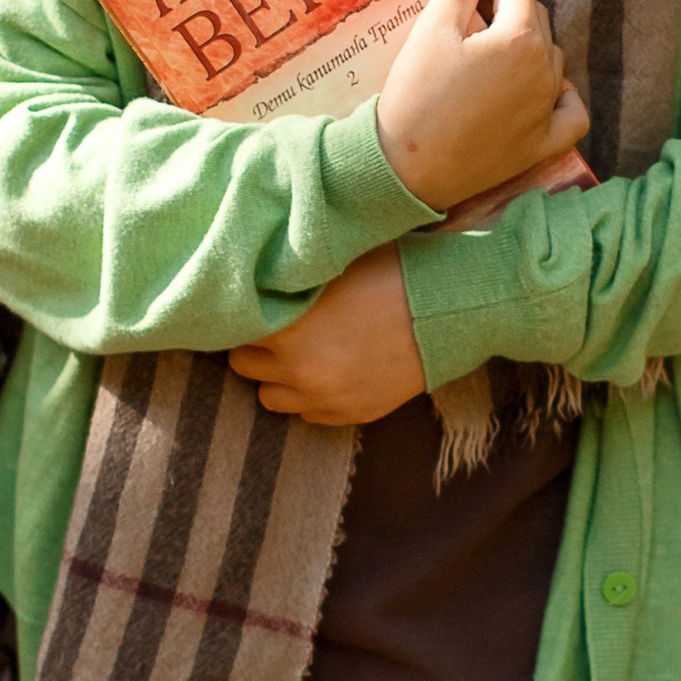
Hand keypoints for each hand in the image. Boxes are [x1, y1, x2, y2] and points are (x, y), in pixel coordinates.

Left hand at [229, 248, 424, 426]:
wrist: (447, 312)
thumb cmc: (391, 274)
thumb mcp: (332, 265)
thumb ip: (288, 279)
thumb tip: (255, 273)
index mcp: (287, 328)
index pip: (233, 328)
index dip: (244, 314)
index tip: (256, 304)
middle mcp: (298, 370)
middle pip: (242, 365)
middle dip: (256, 347)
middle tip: (278, 327)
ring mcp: (324, 398)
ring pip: (269, 397)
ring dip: (278, 377)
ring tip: (300, 354)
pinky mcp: (349, 415)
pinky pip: (306, 415)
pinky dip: (310, 396)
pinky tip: (329, 369)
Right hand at [375, 0, 571, 209]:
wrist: (405, 168)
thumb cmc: (415, 93)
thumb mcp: (433, 27)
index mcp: (522, 39)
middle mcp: (545, 73)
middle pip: (535, 20)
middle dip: (504, 11)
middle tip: (462, 20)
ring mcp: (547, 112)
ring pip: (551, 61)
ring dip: (526, 49)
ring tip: (484, 56)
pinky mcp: (542, 146)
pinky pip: (571, 113)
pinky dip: (560, 97)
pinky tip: (537, 91)